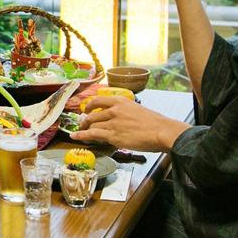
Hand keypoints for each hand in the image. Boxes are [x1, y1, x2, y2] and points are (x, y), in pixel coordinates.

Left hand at [69, 96, 189, 151]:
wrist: (161, 131)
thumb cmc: (155, 123)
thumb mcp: (137, 110)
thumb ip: (125, 112)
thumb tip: (119, 119)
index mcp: (121, 101)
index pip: (98, 100)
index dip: (89, 106)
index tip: (86, 109)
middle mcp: (114, 110)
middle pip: (92, 114)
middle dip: (85, 120)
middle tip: (83, 123)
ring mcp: (112, 123)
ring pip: (92, 124)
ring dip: (84, 129)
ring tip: (80, 132)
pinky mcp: (112, 136)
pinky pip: (92, 134)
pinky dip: (82, 135)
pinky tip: (75, 137)